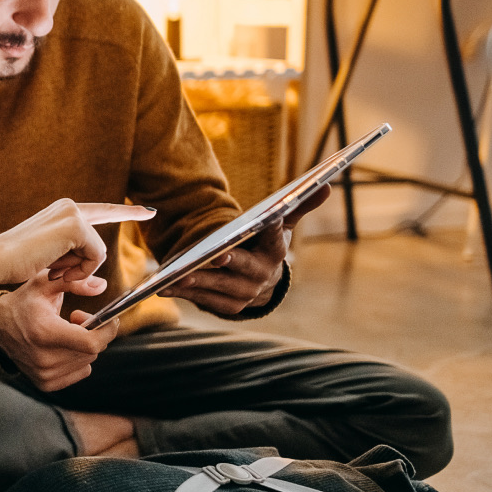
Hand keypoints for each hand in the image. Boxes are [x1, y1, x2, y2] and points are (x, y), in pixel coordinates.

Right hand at [0, 199, 155, 286]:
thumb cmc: (16, 263)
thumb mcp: (52, 263)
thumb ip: (76, 267)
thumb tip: (101, 286)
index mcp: (62, 211)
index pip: (101, 211)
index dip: (126, 211)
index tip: (148, 212)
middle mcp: (69, 206)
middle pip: (99, 239)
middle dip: (87, 259)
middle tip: (74, 257)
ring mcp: (73, 213)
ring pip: (97, 251)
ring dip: (78, 269)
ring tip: (52, 270)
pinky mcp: (75, 226)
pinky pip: (95, 256)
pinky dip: (80, 270)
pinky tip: (58, 270)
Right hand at [0, 270, 118, 390]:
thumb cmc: (24, 302)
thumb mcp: (44, 283)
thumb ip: (74, 282)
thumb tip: (102, 286)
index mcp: (45, 333)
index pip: (91, 343)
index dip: (107, 331)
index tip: (109, 318)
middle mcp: (44, 358)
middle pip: (92, 351)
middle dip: (93, 332)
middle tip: (77, 317)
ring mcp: (44, 374)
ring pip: (87, 361)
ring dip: (84, 346)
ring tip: (66, 331)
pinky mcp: (45, 383)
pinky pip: (80, 372)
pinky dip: (78, 359)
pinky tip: (62, 347)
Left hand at [163, 184, 330, 314]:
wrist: (262, 280)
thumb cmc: (266, 243)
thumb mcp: (282, 223)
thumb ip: (299, 205)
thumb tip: (325, 184)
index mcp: (275, 252)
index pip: (276, 240)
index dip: (272, 231)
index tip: (267, 219)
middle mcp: (262, 276)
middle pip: (245, 268)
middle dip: (231, 262)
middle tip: (217, 256)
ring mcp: (244, 294)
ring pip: (220, 287)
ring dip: (200, 281)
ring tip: (179, 274)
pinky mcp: (228, 306)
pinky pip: (204, 300)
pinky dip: (185, 293)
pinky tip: (165, 286)